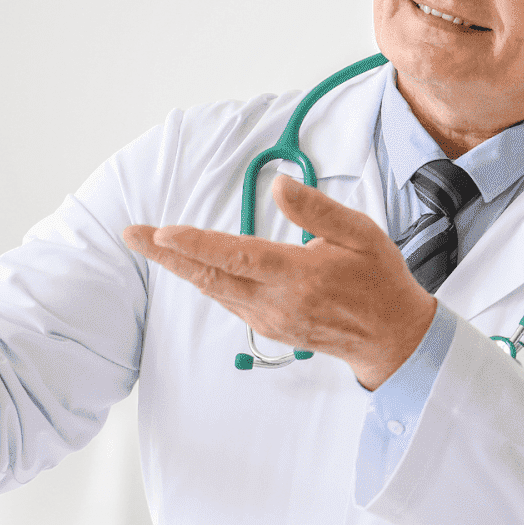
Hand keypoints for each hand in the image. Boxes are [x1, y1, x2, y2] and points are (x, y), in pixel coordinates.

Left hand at [123, 175, 436, 389]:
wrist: (392, 338)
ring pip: (214, 290)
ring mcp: (270, 319)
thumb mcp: (361, 234)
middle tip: (131, 234)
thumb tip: (279, 186)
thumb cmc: (379, 280)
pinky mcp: (269, 328)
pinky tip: (193, 267)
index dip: (196, 245)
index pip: (237, 256)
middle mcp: (277, 302)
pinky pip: (228, 301)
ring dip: (181, 267)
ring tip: (152, 244)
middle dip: (166, 256)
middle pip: (210, 277)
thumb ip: (317, 210)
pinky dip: (207, 281)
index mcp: (299, 275)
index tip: (162, 232)